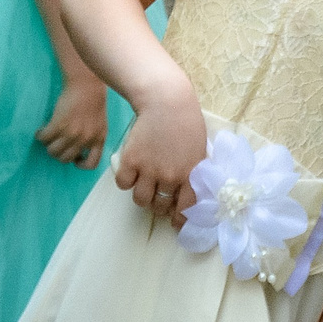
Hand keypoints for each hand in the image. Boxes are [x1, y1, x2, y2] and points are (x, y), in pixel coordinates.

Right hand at [36, 75, 109, 167]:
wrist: (86, 85)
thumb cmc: (93, 101)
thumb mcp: (100, 123)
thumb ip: (92, 137)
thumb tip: (79, 150)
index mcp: (98, 139)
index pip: (92, 164)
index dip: (80, 164)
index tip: (74, 158)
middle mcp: (85, 139)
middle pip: (65, 159)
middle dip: (59, 153)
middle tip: (56, 143)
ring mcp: (72, 133)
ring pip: (53, 151)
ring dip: (48, 145)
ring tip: (48, 136)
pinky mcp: (59, 125)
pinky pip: (44, 138)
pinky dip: (40, 135)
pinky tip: (42, 130)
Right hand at [114, 86, 208, 215]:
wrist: (166, 101)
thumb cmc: (187, 120)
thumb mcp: (199, 147)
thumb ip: (194, 169)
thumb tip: (191, 188)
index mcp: (191, 173)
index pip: (185, 207)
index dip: (179, 217)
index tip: (175, 221)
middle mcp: (170, 176)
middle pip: (160, 205)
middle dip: (159, 204)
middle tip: (157, 196)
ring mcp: (149, 170)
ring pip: (141, 200)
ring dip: (142, 196)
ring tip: (144, 185)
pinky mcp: (131, 161)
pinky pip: (123, 184)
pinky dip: (126, 181)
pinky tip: (131, 171)